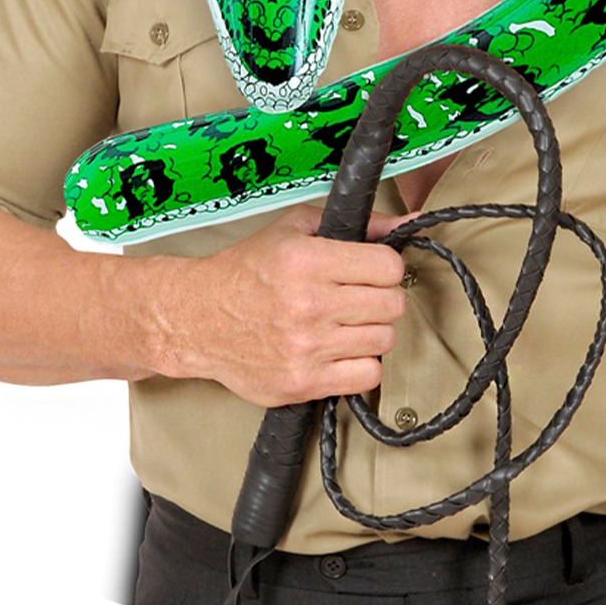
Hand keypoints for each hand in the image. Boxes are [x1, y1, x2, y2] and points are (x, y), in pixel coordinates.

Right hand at [162, 202, 420, 406]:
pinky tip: (339, 352)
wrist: (196, 319)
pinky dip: (360, 365)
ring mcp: (305, 348)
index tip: (370, 272)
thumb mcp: (295, 230)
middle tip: (357, 299)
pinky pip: (367, 377)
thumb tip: (409, 222)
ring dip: (370, 332)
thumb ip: (357, 224)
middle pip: (392, 306)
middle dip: (380, 299)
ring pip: (384, 341)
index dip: (384, 268)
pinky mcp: (302, 382)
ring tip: (343, 325)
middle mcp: (307, 305)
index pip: (388, 267)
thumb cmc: (245, 272)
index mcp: (306, 261)